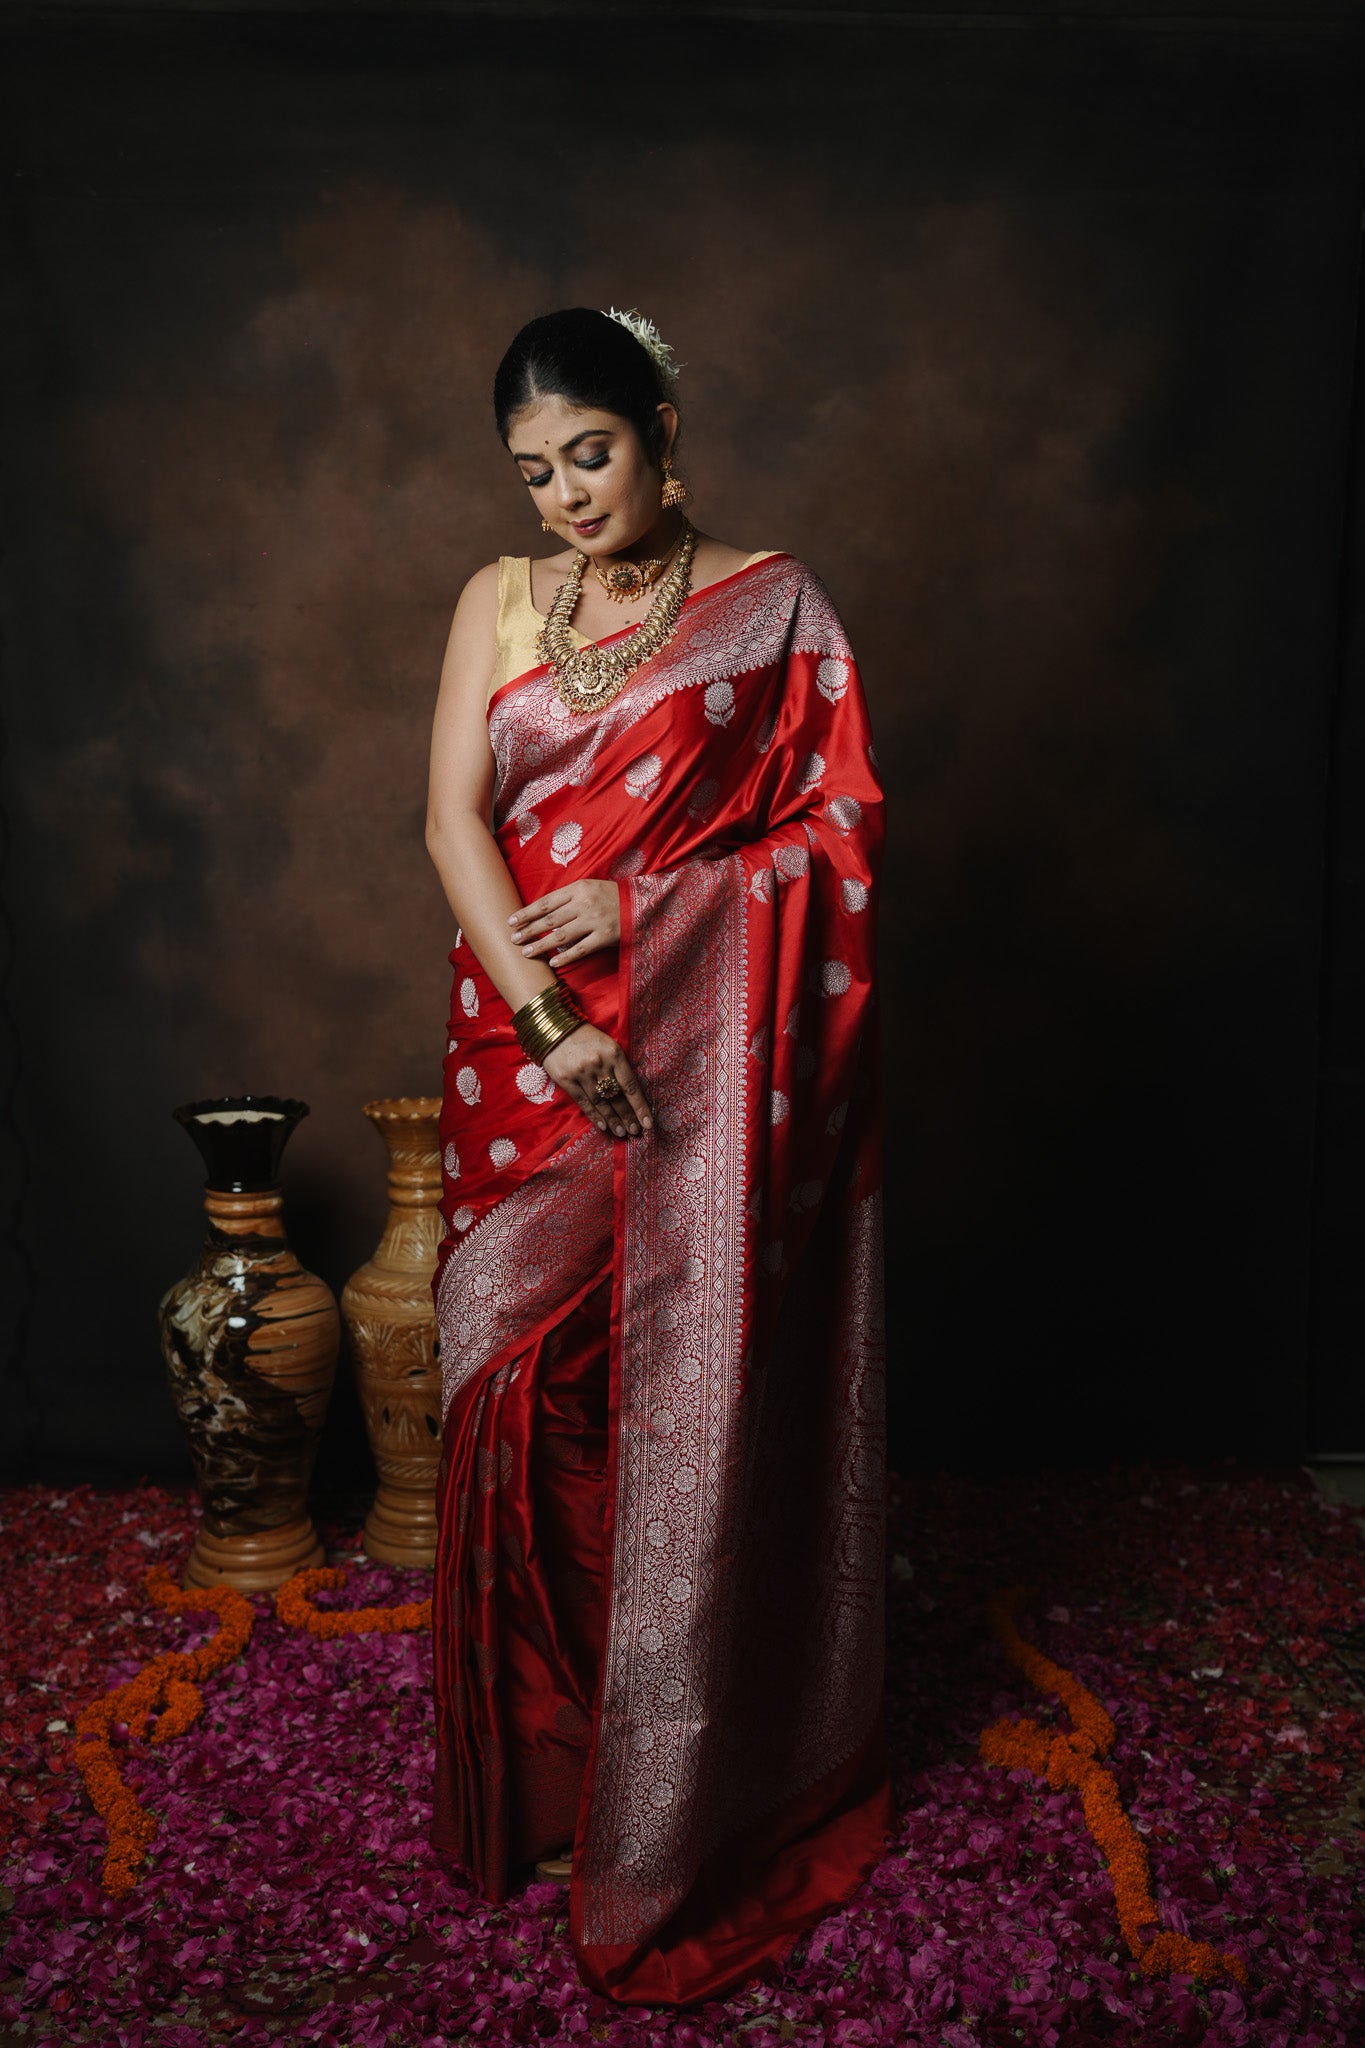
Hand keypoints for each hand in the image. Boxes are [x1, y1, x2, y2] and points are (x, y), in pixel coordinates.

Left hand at [508, 880, 619, 967]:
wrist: (644, 904)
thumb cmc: (612, 896)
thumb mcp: (590, 888)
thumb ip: (568, 898)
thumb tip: (543, 916)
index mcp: (579, 888)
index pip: (546, 902)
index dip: (527, 912)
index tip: (511, 921)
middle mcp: (584, 904)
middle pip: (550, 920)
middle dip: (529, 930)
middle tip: (513, 939)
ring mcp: (595, 921)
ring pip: (561, 936)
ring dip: (541, 945)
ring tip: (526, 952)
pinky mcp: (605, 937)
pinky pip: (581, 949)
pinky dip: (565, 957)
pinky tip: (553, 963)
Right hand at [543, 1024, 652, 1139]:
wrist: (555, 1028)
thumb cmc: (587, 1038)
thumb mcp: (608, 1045)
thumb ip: (619, 1066)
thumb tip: (631, 1095)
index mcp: (614, 1054)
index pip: (631, 1086)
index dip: (640, 1107)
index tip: (648, 1123)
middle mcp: (599, 1064)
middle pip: (617, 1097)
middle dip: (628, 1117)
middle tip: (636, 1132)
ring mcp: (582, 1073)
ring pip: (601, 1103)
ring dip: (613, 1120)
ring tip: (621, 1132)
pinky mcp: (566, 1079)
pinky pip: (584, 1102)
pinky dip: (595, 1116)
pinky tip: (604, 1126)